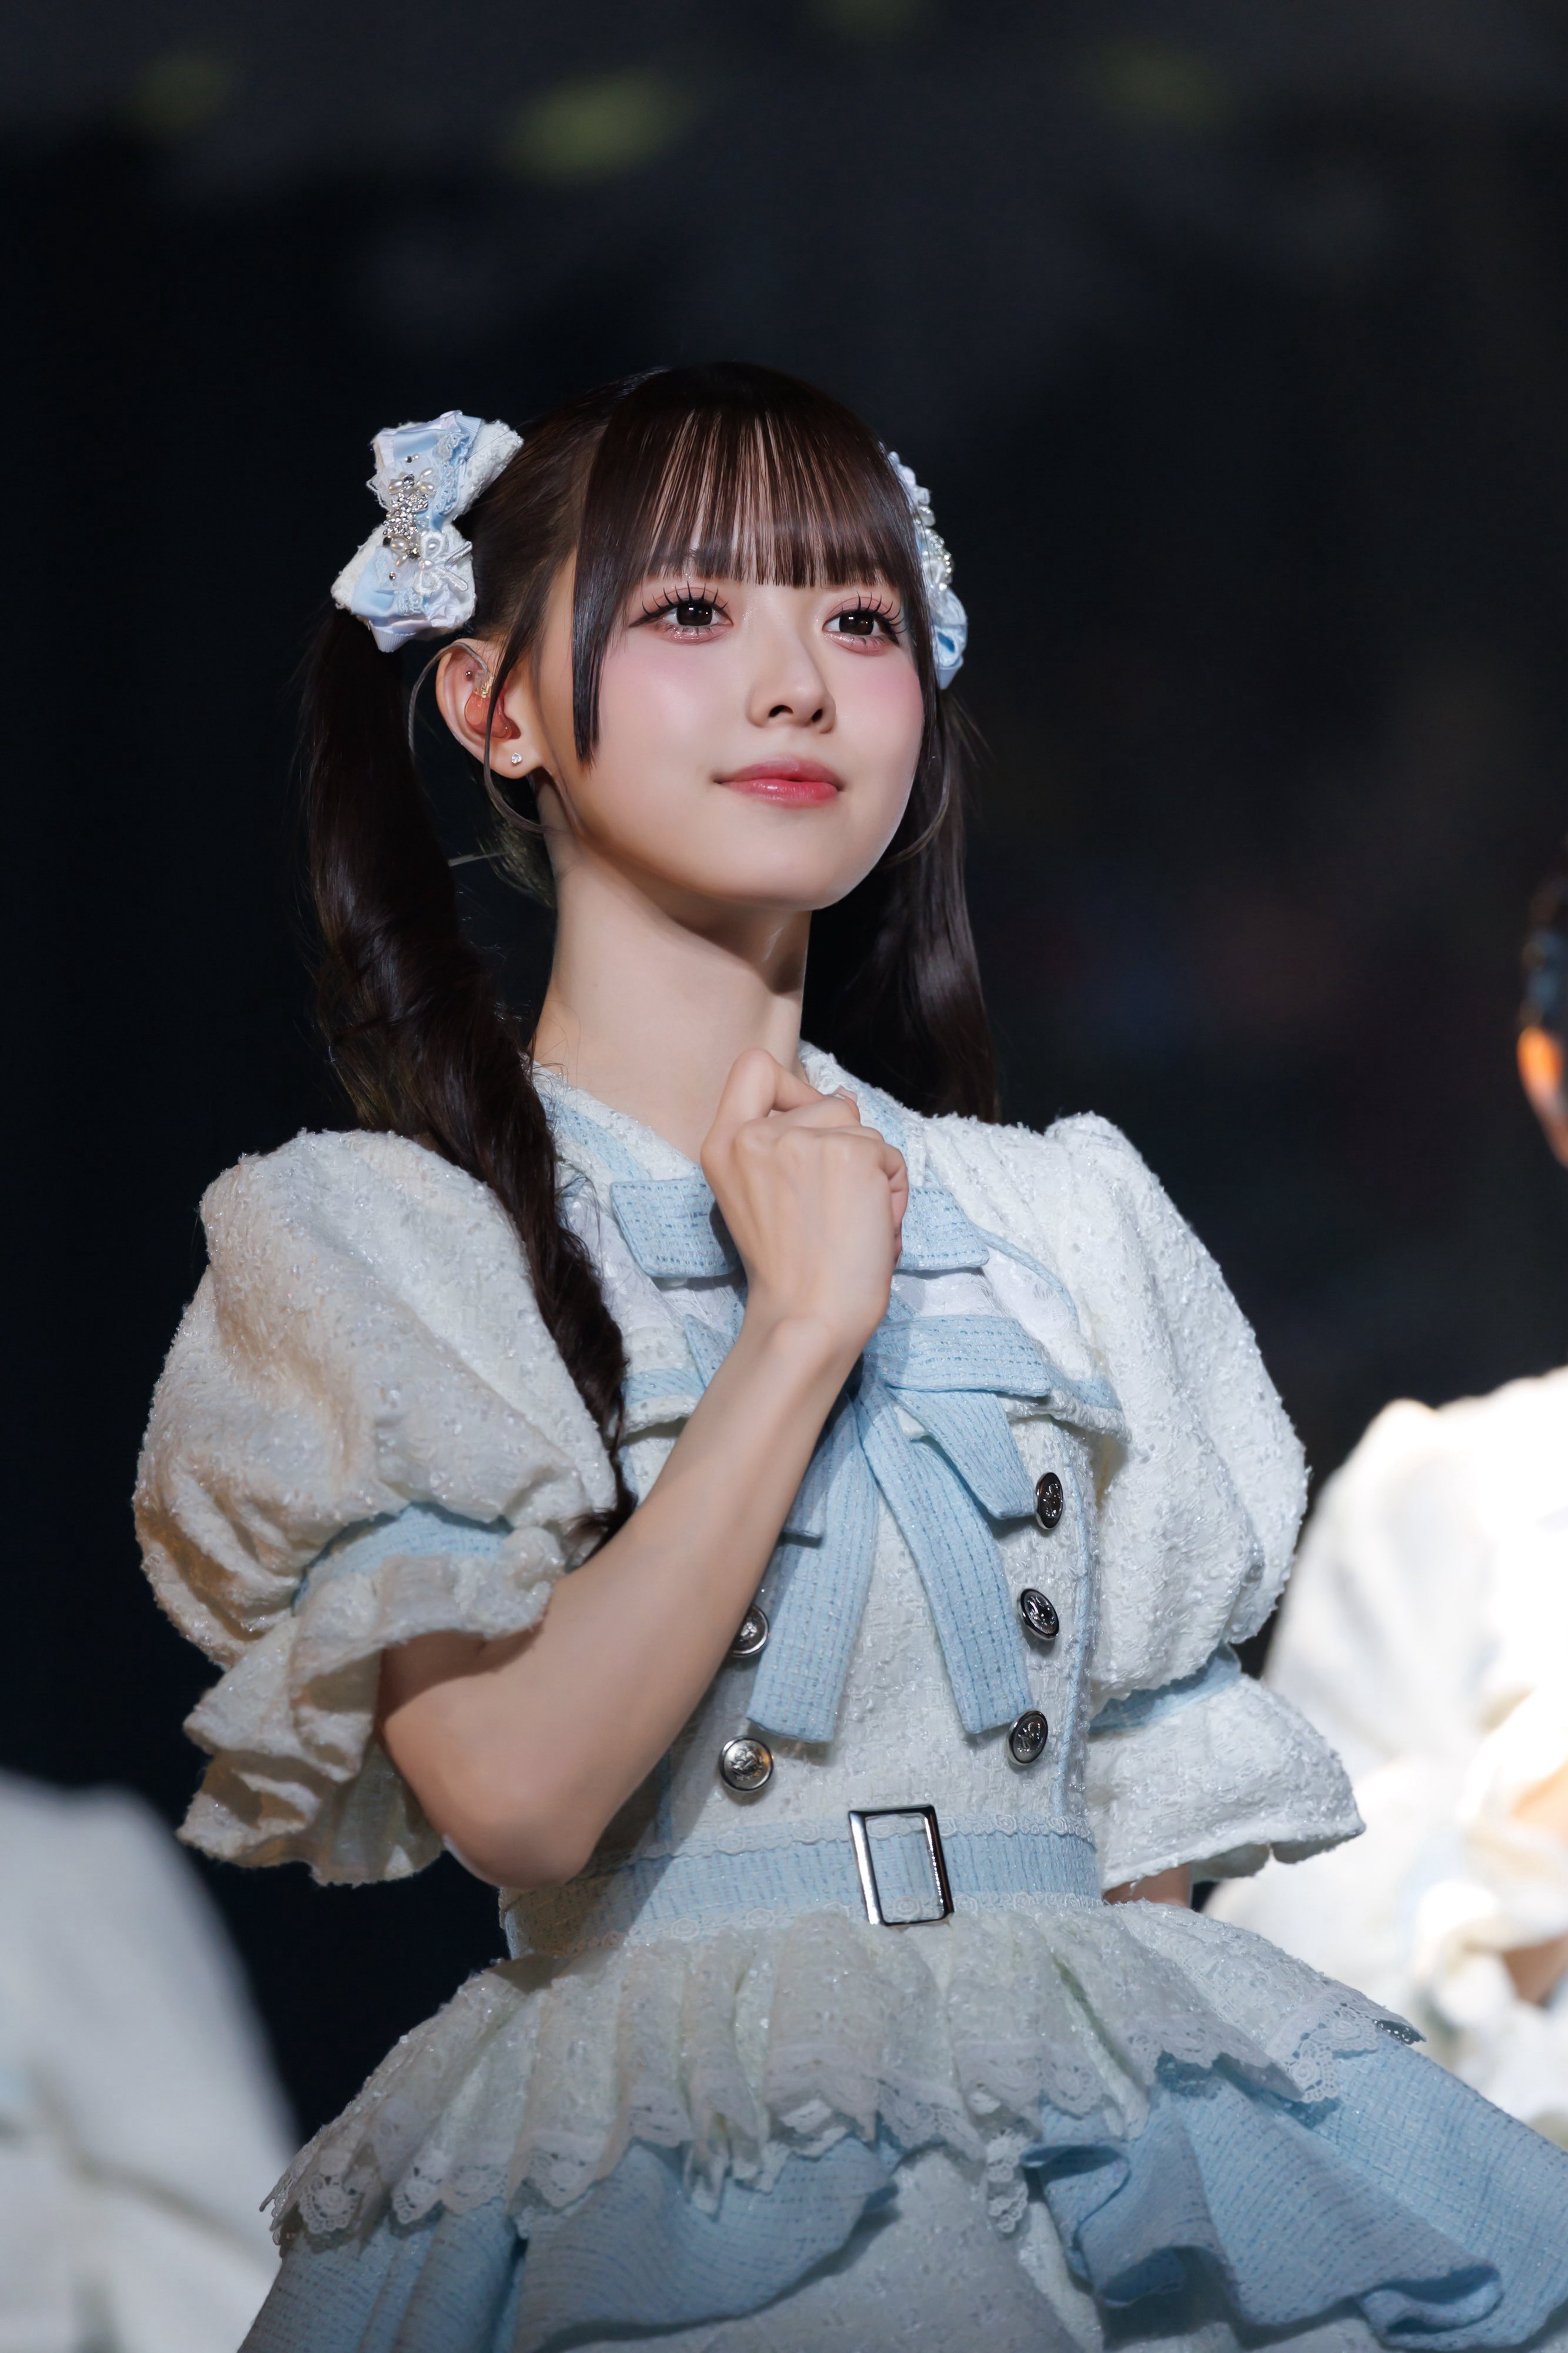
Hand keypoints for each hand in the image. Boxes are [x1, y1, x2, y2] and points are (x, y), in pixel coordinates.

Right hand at [701, 1049, 906, 1364]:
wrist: (808, 1318)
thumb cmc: (791, 1273)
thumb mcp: (761, 1197)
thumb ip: (788, 1143)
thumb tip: (841, 1096)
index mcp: (723, 1145)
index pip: (753, 1067)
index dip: (791, 1086)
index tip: (806, 1123)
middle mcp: (756, 1134)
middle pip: (825, 1103)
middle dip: (845, 1149)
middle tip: (834, 1209)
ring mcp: (803, 1140)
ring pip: (863, 1129)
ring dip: (873, 1175)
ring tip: (854, 1225)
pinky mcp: (850, 1152)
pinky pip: (890, 1156)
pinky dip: (893, 1193)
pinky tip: (872, 1231)